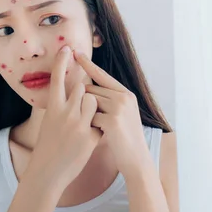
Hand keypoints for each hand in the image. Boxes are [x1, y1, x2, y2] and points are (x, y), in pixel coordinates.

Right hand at [25, 46, 102, 191]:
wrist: (47, 172)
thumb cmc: (48, 146)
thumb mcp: (50, 122)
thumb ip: (61, 107)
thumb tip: (73, 91)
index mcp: (52, 108)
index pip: (57, 79)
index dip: (61, 62)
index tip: (66, 47)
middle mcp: (64, 113)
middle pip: (83, 87)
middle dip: (86, 91)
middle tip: (81, 105)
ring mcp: (78, 125)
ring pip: (94, 101)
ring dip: (94, 107)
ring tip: (84, 122)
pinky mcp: (89, 137)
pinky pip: (100, 122)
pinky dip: (98, 128)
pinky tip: (87, 140)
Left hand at [73, 50, 150, 179]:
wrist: (136, 159)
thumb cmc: (125, 139)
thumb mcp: (122, 115)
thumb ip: (109, 100)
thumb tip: (87, 89)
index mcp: (126, 94)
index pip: (102, 76)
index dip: (88, 64)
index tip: (75, 52)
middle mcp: (124, 97)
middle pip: (91, 91)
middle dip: (85, 104)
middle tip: (96, 121)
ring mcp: (119, 108)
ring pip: (89, 103)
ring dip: (87, 116)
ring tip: (101, 129)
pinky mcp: (112, 120)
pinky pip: (89, 117)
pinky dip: (89, 127)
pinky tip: (101, 135)